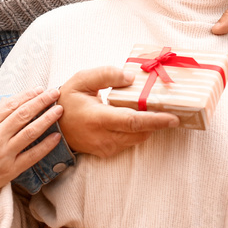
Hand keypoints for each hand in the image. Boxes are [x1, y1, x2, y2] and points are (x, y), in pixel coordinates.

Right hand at [0, 87, 62, 212]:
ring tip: (59, 109)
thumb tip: (10, 100)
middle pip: (23, 115)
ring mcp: (3, 154)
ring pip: (30, 132)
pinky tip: (56, 136)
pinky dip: (46, 146)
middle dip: (41, 102)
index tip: (40, 89)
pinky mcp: (10, 170)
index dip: (28, 95)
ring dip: (47, 119)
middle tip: (55, 93)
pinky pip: (32, 156)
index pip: (11, 105)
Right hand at [57, 66, 178, 157]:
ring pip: (138, 138)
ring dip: (149, 126)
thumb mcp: (81, 80)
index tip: (173, 118)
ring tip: (155, 109)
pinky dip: (139, 130)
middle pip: (140, 132)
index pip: (131, 121)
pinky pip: (130, 141)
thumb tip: (131, 77)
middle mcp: (104, 137)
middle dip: (158, 122)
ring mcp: (106, 148)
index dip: (154, 120)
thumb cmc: (67, 101)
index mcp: (97, 118)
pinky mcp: (108, 152)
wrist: (54, 126)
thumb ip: (106, 75)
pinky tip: (139, 116)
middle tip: (174, 109)